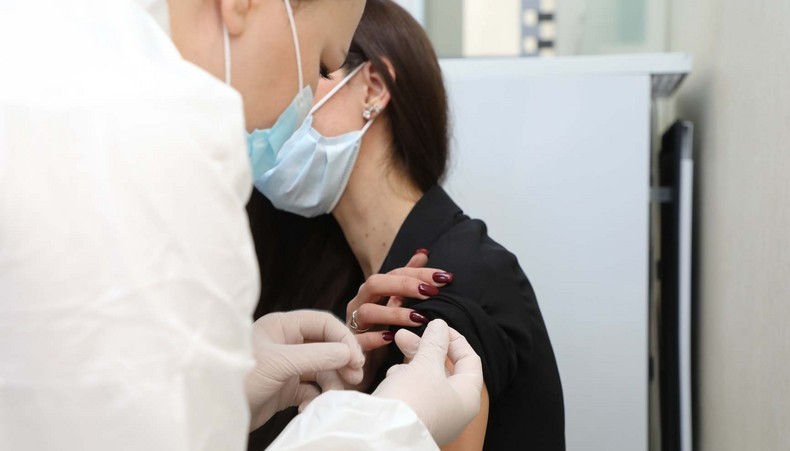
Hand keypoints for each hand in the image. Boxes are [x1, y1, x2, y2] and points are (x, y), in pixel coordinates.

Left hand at [246, 310, 364, 430]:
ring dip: (331, 383)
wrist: (213, 409)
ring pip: (322, 369)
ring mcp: (286, 365)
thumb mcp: (280, 363)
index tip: (356, 360)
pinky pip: (312, 389)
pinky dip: (316, 398)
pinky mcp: (285, 388)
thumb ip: (317, 356)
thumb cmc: (239, 376)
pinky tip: (310, 408)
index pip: (323, 323)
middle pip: (326, 346)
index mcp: (282, 325)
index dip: (343, 339)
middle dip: (342, 362)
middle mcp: (286, 342)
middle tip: (354, 379)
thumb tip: (349, 353)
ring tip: (331, 398)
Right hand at [345, 250, 452, 389]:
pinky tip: (391, 338)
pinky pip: (359, 340)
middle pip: (375, 283)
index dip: (419, 273)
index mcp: (373, 290)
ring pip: (367, 311)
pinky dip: (374, 337)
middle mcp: (360, 302)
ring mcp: (353, 324)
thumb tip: (422, 253)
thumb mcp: (395, 303)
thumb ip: (407, 279)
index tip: (445, 278)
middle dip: (404, 285)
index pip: (395, 273)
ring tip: (419, 318)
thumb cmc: (380, 331)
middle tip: (430, 292)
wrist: (358, 366)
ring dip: (394, 312)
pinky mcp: (351, 346)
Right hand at [372, 319, 482, 445]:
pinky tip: (392, 377)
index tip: (436, 327)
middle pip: (446, 369)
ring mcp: (436, 418)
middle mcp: (456, 410)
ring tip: (394, 356)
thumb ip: (434, 343)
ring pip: (427, 380)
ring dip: (412, 362)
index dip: (454, 339)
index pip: (470, 360)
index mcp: (468, 396)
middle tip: (404, 335)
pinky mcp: (416, 421)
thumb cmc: (413, 400)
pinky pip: (415, 394)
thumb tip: (441, 326)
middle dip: (426, 348)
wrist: (384, 437)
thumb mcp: (425, 365)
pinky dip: (405, 381)